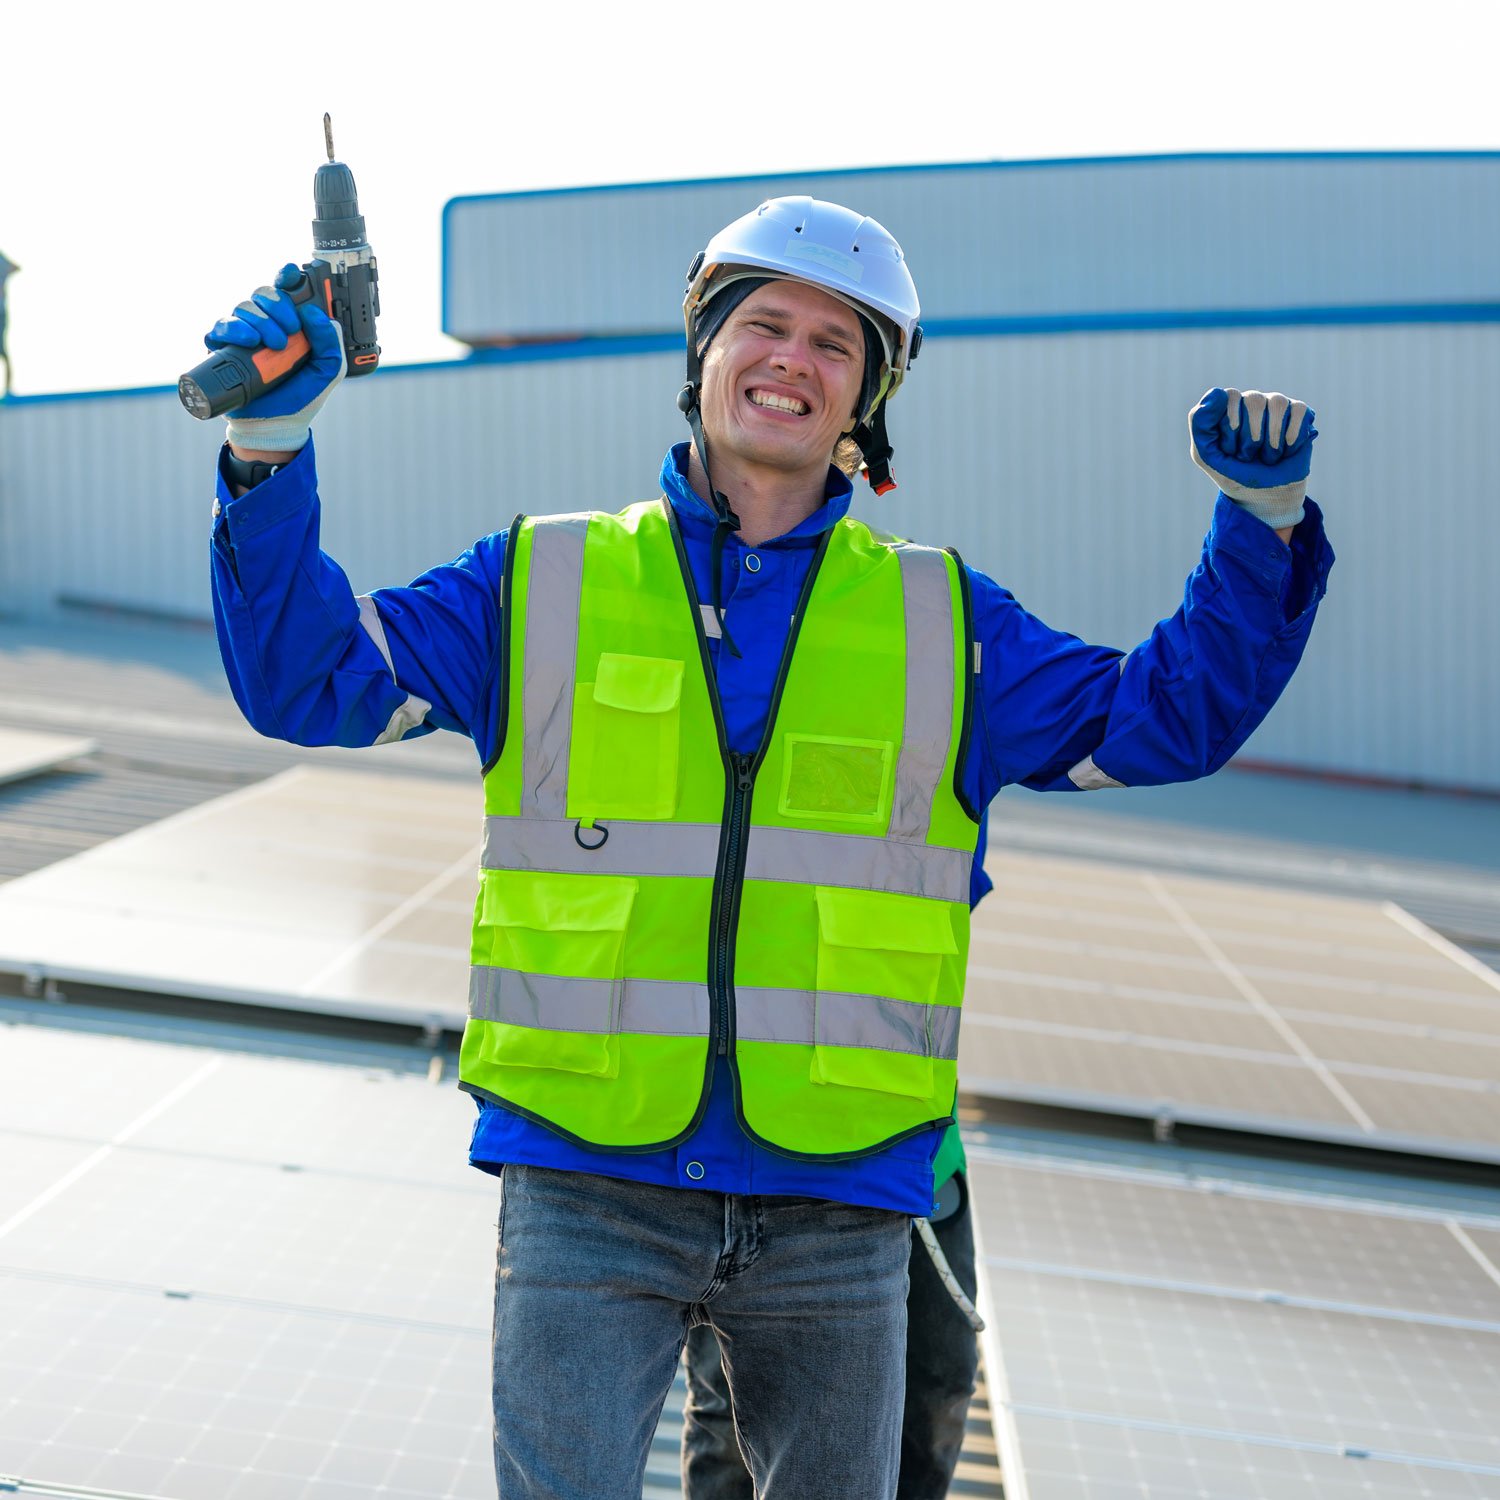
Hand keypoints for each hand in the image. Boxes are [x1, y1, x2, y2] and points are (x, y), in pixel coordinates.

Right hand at [206, 264, 345, 452]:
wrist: (276, 426)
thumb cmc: (301, 397)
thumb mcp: (328, 371)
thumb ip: (330, 342)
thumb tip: (316, 313)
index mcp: (291, 325)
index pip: (286, 291)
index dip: (287, 278)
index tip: (292, 275)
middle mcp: (266, 325)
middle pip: (263, 293)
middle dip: (278, 306)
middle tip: (289, 330)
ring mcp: (243, 336)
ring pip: (243, 307)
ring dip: (259, 321)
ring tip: (273, 345)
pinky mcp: (224, 349)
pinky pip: (221, 325)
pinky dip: (233, 329)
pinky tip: (248, 342)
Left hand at [1189, 387, 1315, 529]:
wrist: (1262, 495)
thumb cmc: (1231, 472)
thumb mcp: (1205, 454)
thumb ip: (1200, 423)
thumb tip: (1217, 392)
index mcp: (1227, 407)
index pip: (1230, 397)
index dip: (1231, 427)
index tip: (1229, 450)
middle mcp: (1251, 400)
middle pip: (1254, 401)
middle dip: (1251, 438)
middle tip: (1248, 456)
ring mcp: (1276, 405)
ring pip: (1278, 404)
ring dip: (1271, 441)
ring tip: (1267, 457)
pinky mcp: (1299, 413)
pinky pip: (1299, 411)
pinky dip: (1291, 438)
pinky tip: (1285, 451)